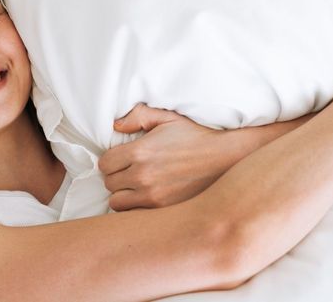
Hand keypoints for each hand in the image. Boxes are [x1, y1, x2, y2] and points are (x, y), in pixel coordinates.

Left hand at [98, 104, 241, 210]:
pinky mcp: (164, 211)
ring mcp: (153, 196)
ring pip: (117, 203)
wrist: (227, 159)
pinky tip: (147, 200)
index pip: (104, 164)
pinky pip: (136, 216)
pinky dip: (137, 210)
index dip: (111, 162)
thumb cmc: (197, 137)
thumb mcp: (169, 118)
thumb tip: (116, 126)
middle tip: (130, 173)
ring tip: (136, 188)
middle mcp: (143, 175)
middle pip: (109, 184)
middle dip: (116, 178)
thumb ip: (139, 116)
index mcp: (140, 151)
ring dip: (123, 196)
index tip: (121, 161)